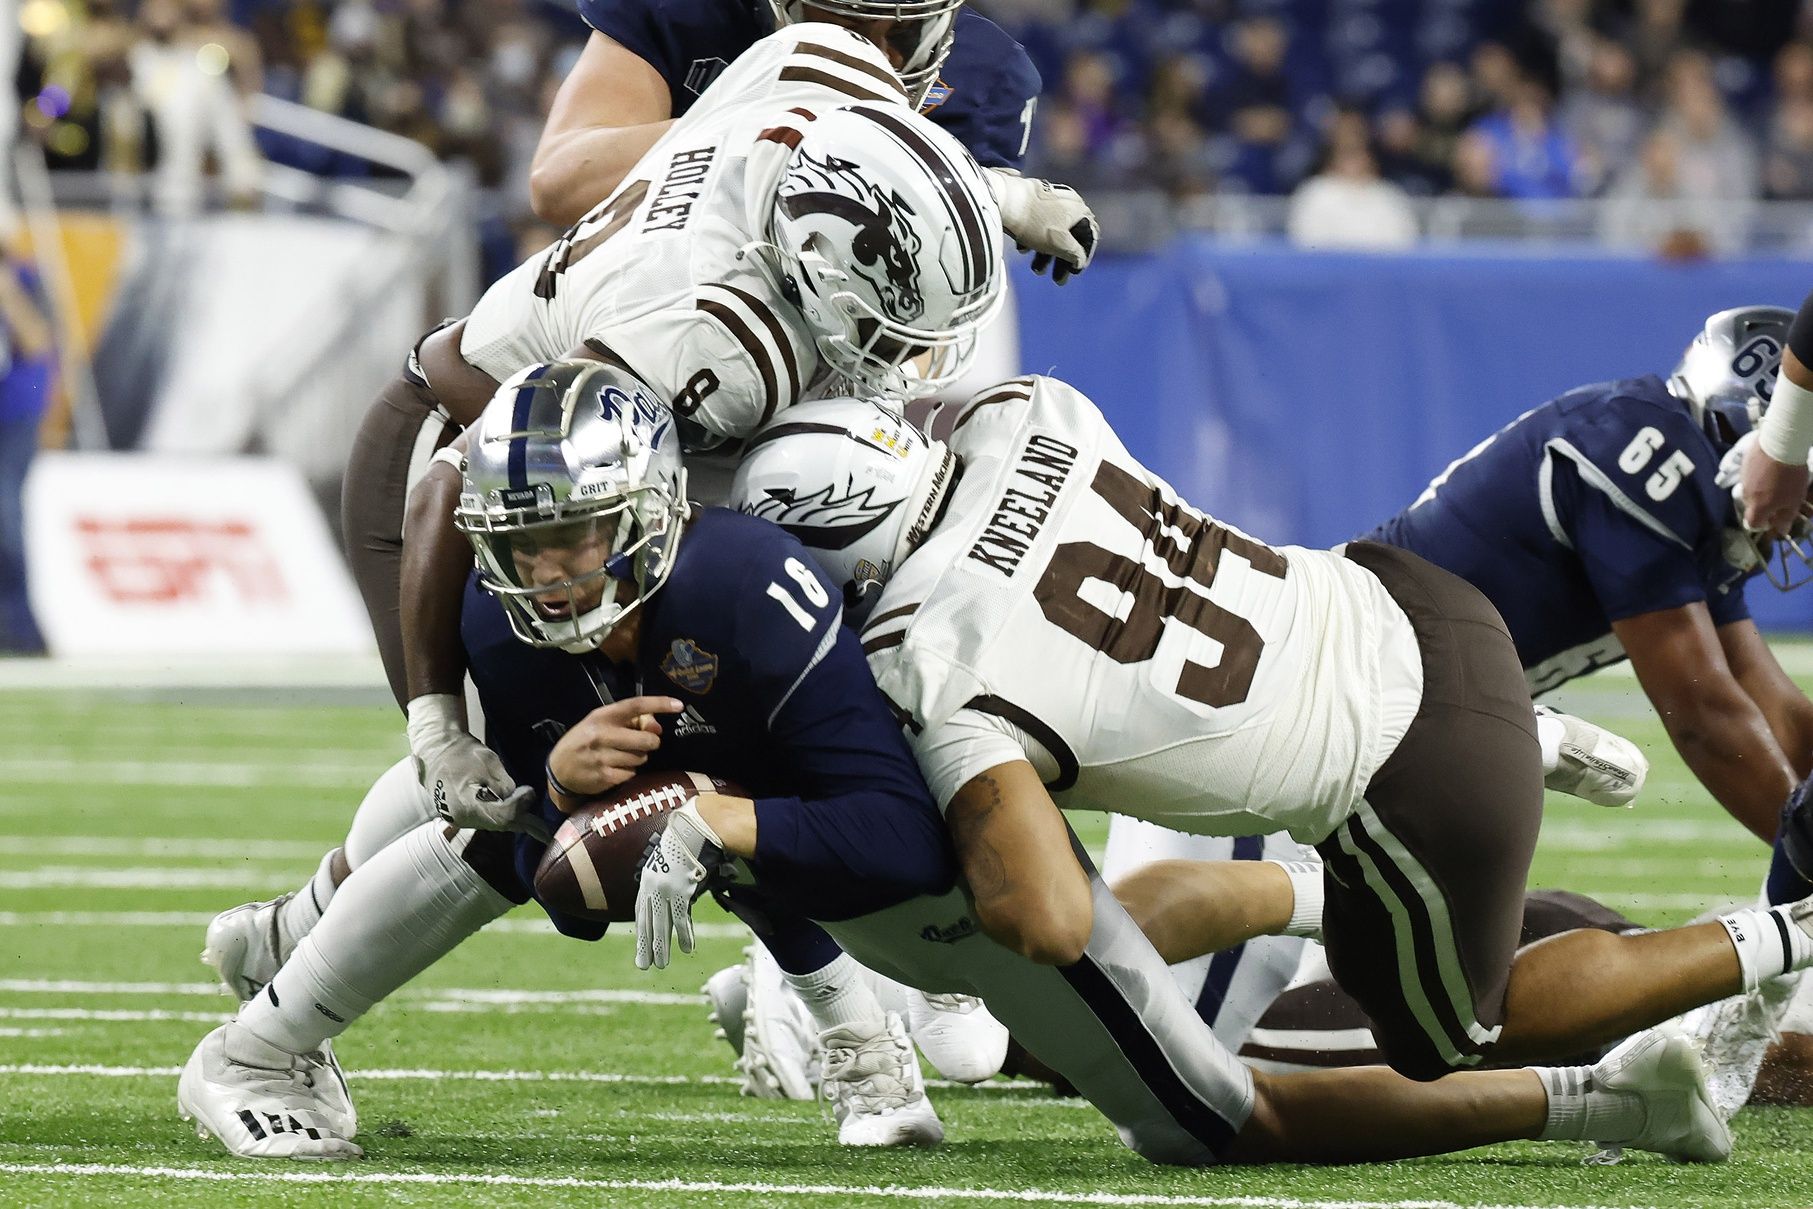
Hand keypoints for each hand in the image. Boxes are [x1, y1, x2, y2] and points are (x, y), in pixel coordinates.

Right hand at [406, 694, 546, 840]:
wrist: (435, 752)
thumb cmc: (461, 753)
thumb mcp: (488, 762)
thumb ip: (503, 783)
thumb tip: (514, 797)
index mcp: (467, 804)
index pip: (502, 813)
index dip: (520, 805)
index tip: (530, 792)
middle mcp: (463, 817)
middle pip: (499, 824)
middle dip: (524, 823)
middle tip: (546, 832)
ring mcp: (460, 819)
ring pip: (493, 824)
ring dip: (514, 823)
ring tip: (538, 829)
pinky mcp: (461, 816)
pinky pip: (486, 821)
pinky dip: (502, 819)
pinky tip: (519, 822)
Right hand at [546, 696, 682, 806]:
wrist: (558, 770)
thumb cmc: (585, 742)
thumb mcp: (600, 724)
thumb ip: (629, 722)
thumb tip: (658, 728)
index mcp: (602, 717)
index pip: (635, 706)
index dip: (659, 703)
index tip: (678, 705)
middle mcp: (601, 735)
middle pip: (646, 739)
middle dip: (650, 742)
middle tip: (641, 744)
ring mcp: (603, 757)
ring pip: (641, 758)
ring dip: (637, 758)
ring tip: (621, 757)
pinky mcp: (605, 777)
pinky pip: (632, 773)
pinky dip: (628, 772)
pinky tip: (614, 769)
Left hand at [634, 802, 723, 969]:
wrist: (695, 825)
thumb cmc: (687, 839)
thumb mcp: (672, 859)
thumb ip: (671, 876)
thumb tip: (681, 888)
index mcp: (647, 878)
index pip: (641, 910)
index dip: (642, 929)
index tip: (642, 944)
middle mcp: (652, 886)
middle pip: (647, 922)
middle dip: (645, 945)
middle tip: (644, 965)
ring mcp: (665, 888)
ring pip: (660, 924)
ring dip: (660, 947)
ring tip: (660, 964)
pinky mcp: (679, 890)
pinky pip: (680, 918)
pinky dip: (683, 935)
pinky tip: (686, 948)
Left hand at [986, 167, 1098, 284]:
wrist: (1003, 199)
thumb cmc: (1035, 223)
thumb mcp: (1060, 244)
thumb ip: (1074, 254)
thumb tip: (1079, 261)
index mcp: (1079, 209)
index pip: (1089, 237)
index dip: (1083, 257)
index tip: (1074, 272)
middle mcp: (1068, 200)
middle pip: (1069, 236)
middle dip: (1062, 261)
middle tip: (1057, 280)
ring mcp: (1049, 198)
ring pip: (1052, 231)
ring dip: (1046, 254)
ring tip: (1035, 269)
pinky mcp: (1031, 199)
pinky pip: (1037, 224)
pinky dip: (1034, 239)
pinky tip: (1022, 248)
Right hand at [1740, 446, 1811, 539]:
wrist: (1779, 445)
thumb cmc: (1789, 477)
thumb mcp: (1794, 500)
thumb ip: (1785, 517)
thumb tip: (1781, 531)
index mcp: (1758, 507)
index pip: (1752, 524)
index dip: (1762, 524)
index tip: (1774, 519)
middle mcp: (1746, 496)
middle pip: (1752, 507)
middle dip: (1763, 506)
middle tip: (1780, 498)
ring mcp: (1743, 479)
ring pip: (1751, 491)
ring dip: (1761, 490)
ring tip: (1776, 481)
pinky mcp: (1744, 465)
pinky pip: (1750, 477)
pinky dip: (1758, 477)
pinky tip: (1770, 469)